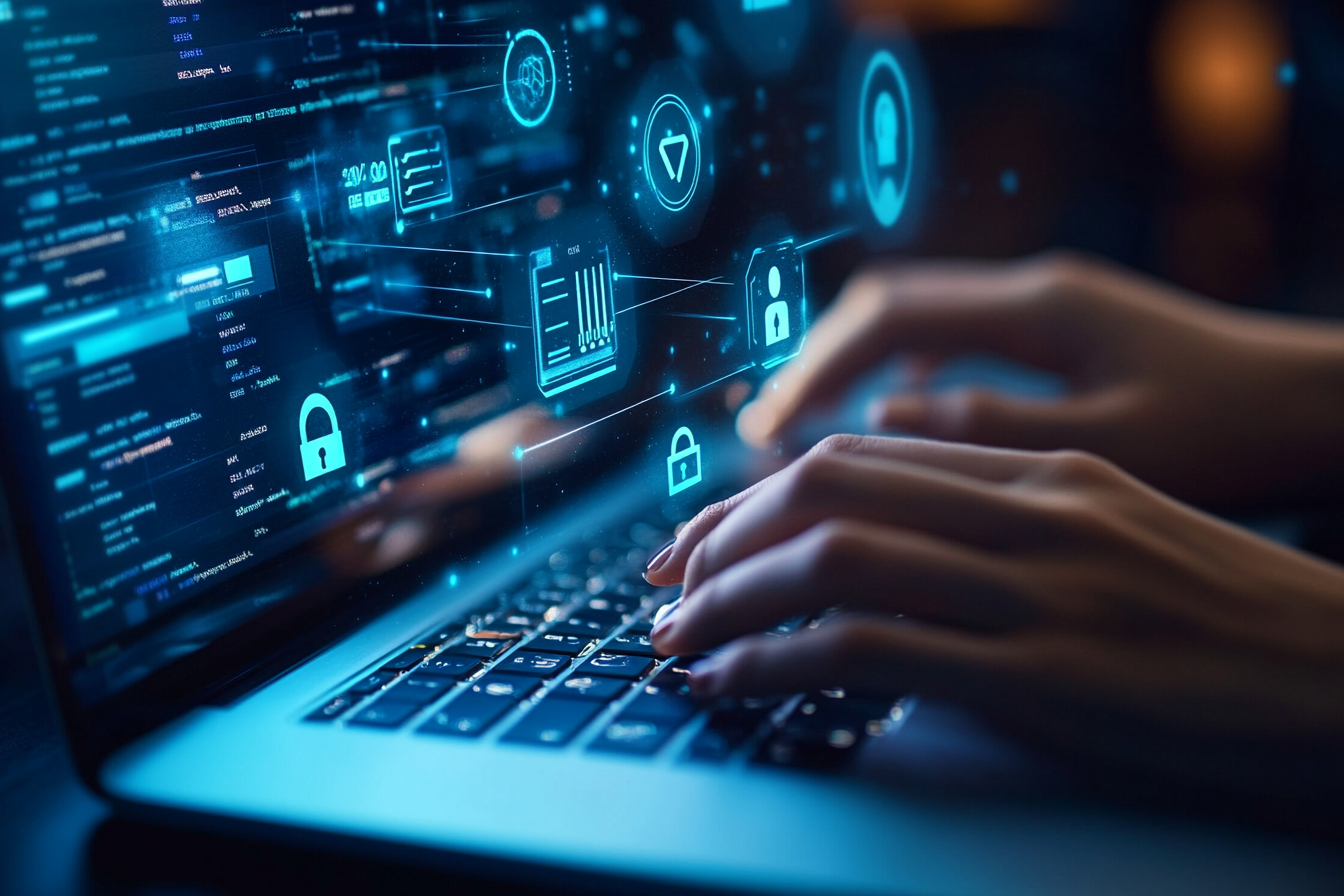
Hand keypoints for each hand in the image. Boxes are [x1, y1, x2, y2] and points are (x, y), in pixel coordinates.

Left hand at [647, 435, 1343, 800]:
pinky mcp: (1047, 680)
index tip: (701, 540)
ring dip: (729, 597)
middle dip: (720, 537)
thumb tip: (891, 544)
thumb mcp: (1115, 543)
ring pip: (832, 560)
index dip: (756, 496)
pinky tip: (734, 684)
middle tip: (662, 584)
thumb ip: (1006, 528)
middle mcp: (1033, 514)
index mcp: (1046, 474)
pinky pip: (869, 650)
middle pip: (826, 490)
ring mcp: (1040, 592)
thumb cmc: (1229, 622)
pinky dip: (777, 663)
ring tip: (676, 637)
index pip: (860, 458)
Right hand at [737, 253, 1343, 505]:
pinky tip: (887, 425)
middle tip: (759, 434)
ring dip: (852, 370)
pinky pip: (952, 341)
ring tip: (801, 434)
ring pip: (915, 322)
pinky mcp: (1060, 333)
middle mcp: (1032, 291)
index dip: (814, 369)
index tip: (763, 430)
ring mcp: (1045, 307)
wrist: (1319, 404)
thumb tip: (880, 418)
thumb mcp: (1114, 447)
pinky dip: (900, 376)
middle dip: (815, 365)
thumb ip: (991, 430)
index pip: (888, 317)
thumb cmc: (1235, 434)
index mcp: (1040, 310)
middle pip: (886, 308)